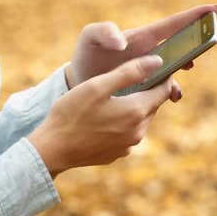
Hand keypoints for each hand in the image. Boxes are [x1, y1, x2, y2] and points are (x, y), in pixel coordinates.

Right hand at [28, 55, 172, 177]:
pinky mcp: (117, 154)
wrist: (52, 149)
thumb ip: (130, 72)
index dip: (163, 76)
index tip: (156, 66)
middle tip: (130, 78)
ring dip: (133, 107)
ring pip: (140, 119)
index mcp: (136, 111)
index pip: (164, 90)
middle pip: (152, 105)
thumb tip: (157, 61)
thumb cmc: (71, 113)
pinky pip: (127, 133)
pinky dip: (122, 123)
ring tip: (113, 97)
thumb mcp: (98, 85)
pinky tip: (103, 117)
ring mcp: (128, 146)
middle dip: (146, 91)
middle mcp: (138, 131)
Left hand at [66, 4, 216, 100]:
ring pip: (177, 69)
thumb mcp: (89, 38)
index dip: (193, 15)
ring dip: (185, 69)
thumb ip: (103, 31)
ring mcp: (151, 72)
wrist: (80, 83)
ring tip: (184, 73)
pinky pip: (166, 89)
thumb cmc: (86, 55)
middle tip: (208, 41)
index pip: (172, 24)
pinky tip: (171, 96)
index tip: (214, 9)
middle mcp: (151, 53)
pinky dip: (172, 92)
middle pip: (182, 45)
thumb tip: (122, 42)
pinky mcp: (148, 89)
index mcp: (142, 38)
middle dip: (197, 42)